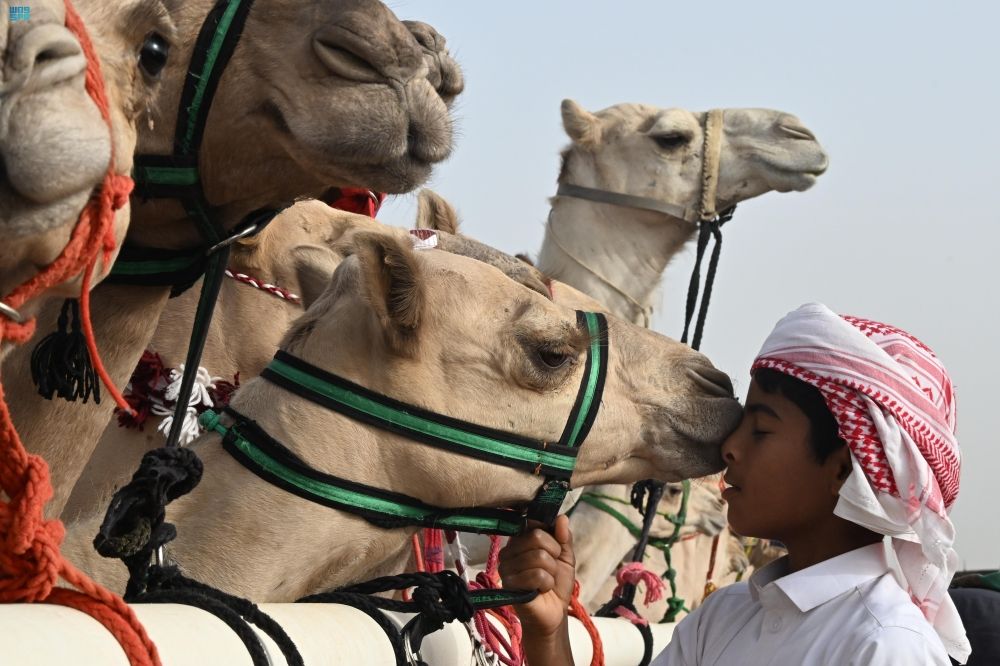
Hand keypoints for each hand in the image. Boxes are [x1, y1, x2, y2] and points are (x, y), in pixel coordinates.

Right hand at [499, 515, 575, 637]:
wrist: (554, 613)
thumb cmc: (556, 583)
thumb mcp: (565, 557)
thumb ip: (564, 537)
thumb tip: (562, 517)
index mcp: (520, 540)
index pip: (534, 522)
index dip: (551, 537)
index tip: (554, 550)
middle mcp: (509, 550)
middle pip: (537, 537)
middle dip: (554, 555)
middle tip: (551, 569)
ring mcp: (506, 567)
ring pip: (539, 557)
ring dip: (551, 572)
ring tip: (546, 581)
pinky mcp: (509, 584)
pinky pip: (537, 575)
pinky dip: (547, 584)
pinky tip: (541, 590)